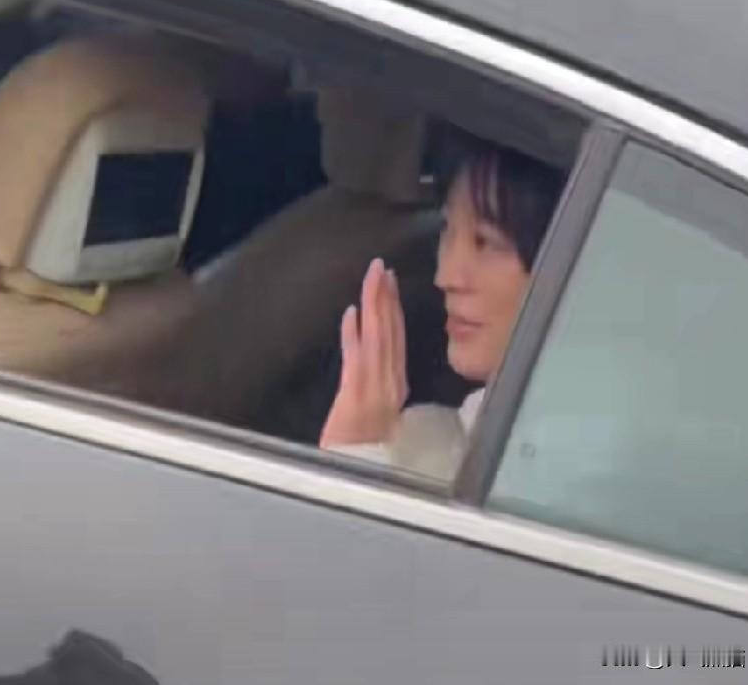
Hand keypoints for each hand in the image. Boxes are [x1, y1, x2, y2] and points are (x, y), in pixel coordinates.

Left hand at [319, 258, 408, 447]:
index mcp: (396, 386)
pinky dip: (354, 333)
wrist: (356, 481)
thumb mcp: (384, 422)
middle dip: (385, 297)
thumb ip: (386, 396)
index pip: (397, 339)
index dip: (394, 310)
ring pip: (377, 336)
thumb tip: (389, 376)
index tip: (391, 284)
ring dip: (374, 305)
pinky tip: (351, 313)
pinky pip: (355, 356)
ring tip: (373, 277)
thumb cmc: (367, 455)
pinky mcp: (355, 394)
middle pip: (389, 331)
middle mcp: (389, 382)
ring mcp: (372, 386)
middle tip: (381, 266)